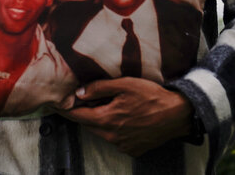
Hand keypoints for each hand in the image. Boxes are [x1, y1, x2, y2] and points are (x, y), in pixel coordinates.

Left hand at [55, 77, 192, 156]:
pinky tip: (124, 118)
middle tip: (82, 100)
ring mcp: (123, 146)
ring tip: (108, 106)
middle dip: (84, 113)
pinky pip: (116, 139)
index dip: (66, 110)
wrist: (178, 114)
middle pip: (89, 124)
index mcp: (107, 119)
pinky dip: (114, 129)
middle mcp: (113, 136)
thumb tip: (79, 93)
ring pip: (102, 132)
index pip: (78, 116)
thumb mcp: (124, 85)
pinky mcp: (133, 150)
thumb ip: (99, 88)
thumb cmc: (152, 96)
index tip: (56, 104)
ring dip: (100, 121)